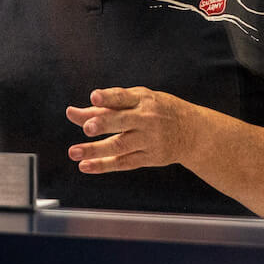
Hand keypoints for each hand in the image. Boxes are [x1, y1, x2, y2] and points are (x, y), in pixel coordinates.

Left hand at [64, 86, 203, 173]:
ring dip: (96, 150)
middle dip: (104, 123)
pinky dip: (104, 165)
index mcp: (143, 99)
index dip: (108, 97)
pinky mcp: (150, 157)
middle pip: (122, 121)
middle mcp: (146, 118)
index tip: (94, 97)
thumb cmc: (157, 111)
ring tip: (74, 152)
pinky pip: (124, 162)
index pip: (123, 96)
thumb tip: (71, 113)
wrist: (193, 132)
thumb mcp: (137, 101)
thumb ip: (104, 107)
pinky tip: (86, 166)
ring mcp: (149, 139)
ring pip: (120, 145)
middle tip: (87, 127)